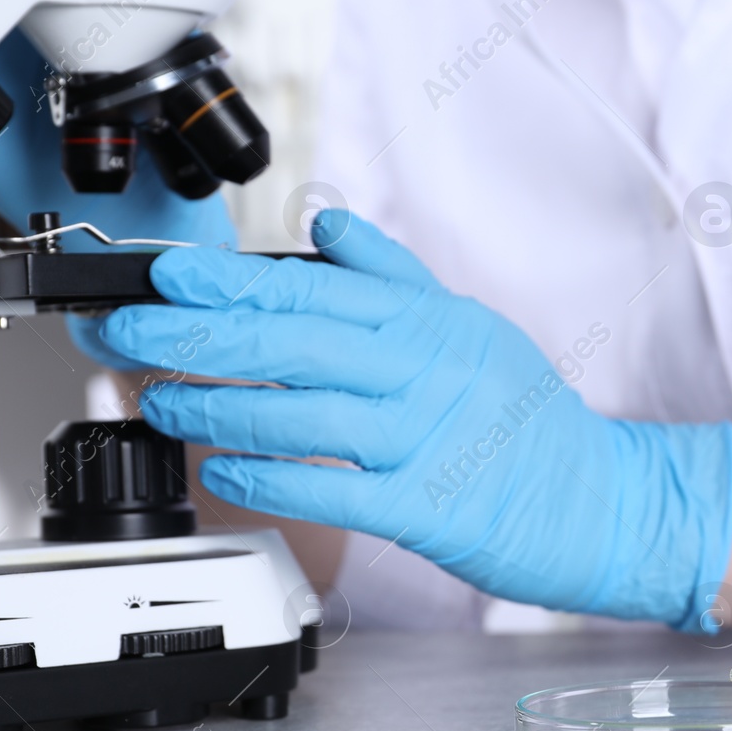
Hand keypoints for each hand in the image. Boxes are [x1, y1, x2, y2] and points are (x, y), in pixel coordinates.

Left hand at [99, 212, 731, 629]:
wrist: (604, 500)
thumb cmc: (531, 420)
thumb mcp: (472, 325)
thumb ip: (394, 276)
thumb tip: (325, 221)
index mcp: (427, 324)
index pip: (313, 291)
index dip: (231, 282)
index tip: (167, 274)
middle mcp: (423, 373)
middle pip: (294, 344)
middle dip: (198, 335)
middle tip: (128, 331)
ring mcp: (425, 441)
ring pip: (304, 415)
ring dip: (219, 407)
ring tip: (156, 401)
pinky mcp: (428, 508)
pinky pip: (336, 490)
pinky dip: (272, 480)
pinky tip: (222, 473)